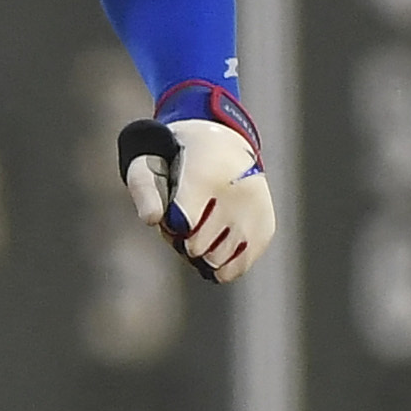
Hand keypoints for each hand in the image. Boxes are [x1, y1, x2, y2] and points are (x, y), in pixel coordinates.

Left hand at [120, 116, 274, 285]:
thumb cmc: (177, 161)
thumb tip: (152, 219)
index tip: (173, 214)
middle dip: (183, 241)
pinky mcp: (265, 227)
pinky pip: (241, 265)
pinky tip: (216, 248)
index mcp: (206, 176)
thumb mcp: (150, 166)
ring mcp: (254, 212)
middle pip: (197, 246)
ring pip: (217, 259)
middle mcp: (237, 194)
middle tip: (186, 220)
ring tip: (202, 228)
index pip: (183, 226)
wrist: (221, 144)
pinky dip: (224, 266)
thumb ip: (144, 191)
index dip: (171, 227)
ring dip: (202, 254)